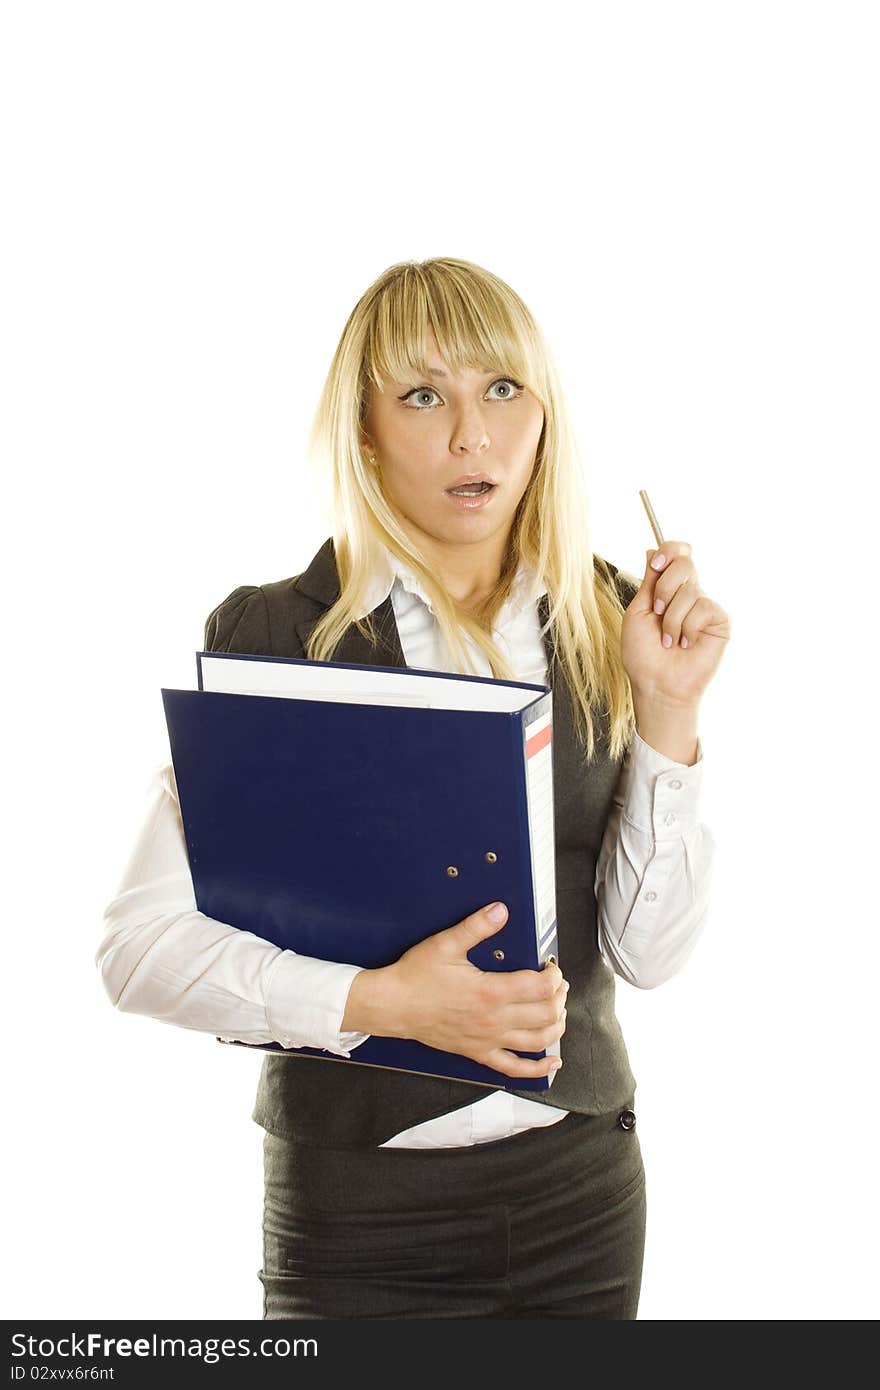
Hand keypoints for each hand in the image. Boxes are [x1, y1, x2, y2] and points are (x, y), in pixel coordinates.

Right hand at [345, 903, 567, 1078]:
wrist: (393, 1006)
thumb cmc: (416, 976)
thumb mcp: (446, 944)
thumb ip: (477, 927)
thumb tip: (501, 910)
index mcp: (490, 992)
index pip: (540, 987)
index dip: (554, 976)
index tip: (551, 967)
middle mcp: (494, 1020)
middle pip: (545, 1014)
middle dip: (559, 997)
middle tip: (558, 985)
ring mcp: (488, 1040)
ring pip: (537, 1041)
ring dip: (556, 1027)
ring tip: (559, 1012)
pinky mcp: (478, 1053)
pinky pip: (513, 1068)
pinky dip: (537, 1069)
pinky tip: (551, 1064)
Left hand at [621, 541, 731, 707]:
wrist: (656, 684)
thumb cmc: (643, 653)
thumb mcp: (638, 611)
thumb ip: (649, 580)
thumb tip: (653, 551)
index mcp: (669, 588)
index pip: (678, 552)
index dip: (670, 550)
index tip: (656, 564)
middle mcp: (689, 593)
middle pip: (684, 562)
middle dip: (664, 587)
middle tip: (657, 612)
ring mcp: (705, 607)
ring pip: (689, 590)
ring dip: (670, 619)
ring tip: (668, 639)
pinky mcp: (719, 621)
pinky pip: (702, 608)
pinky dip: (687, 628)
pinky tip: (686, 644)